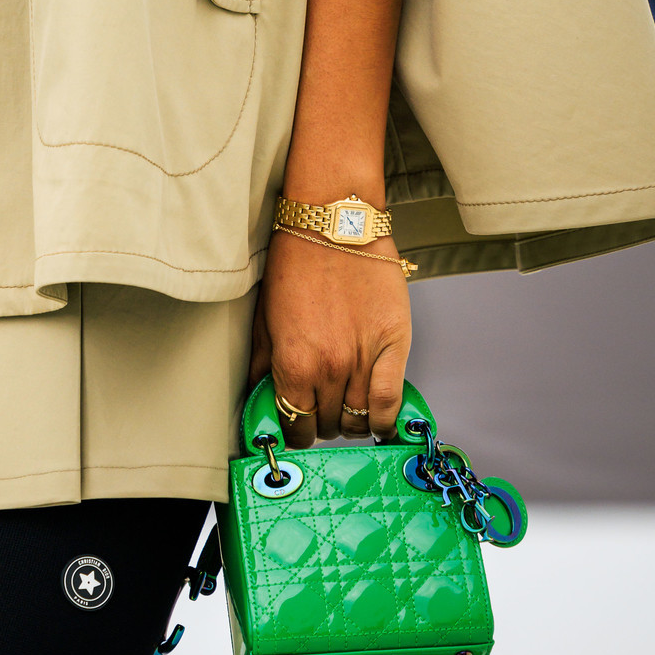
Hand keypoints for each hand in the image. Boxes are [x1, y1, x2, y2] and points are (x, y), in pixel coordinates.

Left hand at [249, 229, 409, 447]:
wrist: (333, 222)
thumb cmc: (295, 262)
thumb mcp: (265, 316)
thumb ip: (262, 364)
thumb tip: (260, 399)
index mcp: (293, 363)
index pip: (296, 426)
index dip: (297, 432)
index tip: (299, 426)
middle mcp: (329, 367)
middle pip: (328, 425)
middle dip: (322, 422)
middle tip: (322, 408)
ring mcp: (363, 358)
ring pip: (358, 418)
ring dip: (351, 421)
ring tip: (347, 409)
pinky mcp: (394, 345)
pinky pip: (390, 402)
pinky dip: (384, 421)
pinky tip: (378, 423)